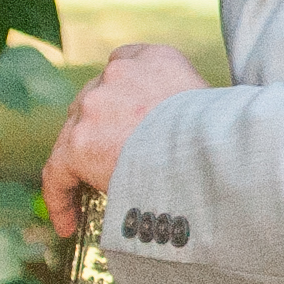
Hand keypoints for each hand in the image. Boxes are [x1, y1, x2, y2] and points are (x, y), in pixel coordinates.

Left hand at [40, 42, 211, 233]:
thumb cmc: (227, 137)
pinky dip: (59, 198)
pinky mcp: (78, 143)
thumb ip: (186, 104)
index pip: (123, 65)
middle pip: (94, 100)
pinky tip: (67, 225)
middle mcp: (118, 73)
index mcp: (156, 59)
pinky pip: (57, 172)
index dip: (119, 92)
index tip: (121, 113)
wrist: (213, 152)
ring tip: (89, 196)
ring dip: (82, 162)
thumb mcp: (213, 102)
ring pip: (74, 133)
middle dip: (99, 128)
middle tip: (110, 162)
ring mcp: (95, 106)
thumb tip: (182, 136)